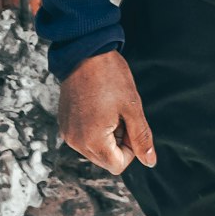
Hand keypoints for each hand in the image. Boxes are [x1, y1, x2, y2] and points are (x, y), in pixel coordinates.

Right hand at [58, 49, 157, 174]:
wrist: (84, 50)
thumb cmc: (110, 76)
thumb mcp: (132, 106)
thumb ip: (141, 137)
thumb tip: (150, 162)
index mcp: (92, 141)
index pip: (118, 165)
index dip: (130, 147)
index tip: (129, 122)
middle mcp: (75, 142)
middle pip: (105, 159)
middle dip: (117, 141)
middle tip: (120, 112)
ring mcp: (67, 132)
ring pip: (95, 148)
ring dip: (106, 134)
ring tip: (107, 107)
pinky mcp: (64, 122)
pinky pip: (83, 136)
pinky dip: (94, 127)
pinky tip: (97, 104)